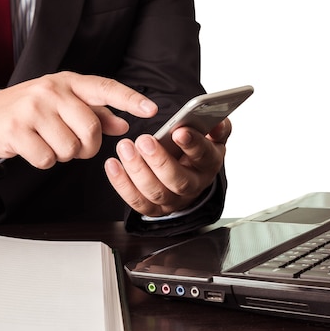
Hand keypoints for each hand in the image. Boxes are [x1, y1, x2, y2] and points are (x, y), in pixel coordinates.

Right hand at [0, 71, 157, 168]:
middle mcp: (51, 90)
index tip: (151, 109)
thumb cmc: (29, 109)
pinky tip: (34, 149)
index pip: (104, 87)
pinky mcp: (16, 130)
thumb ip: (94, 113)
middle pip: (90, 129)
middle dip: (87, 147)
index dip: (129, 100)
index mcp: (66, 81)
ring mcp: (32, 109)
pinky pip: (48, 159)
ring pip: (70, 148)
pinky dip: (45, 161)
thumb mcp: (62, 104)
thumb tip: (123, 126)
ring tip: (50, 143)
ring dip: (64, 155)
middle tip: (75, 146)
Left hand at [104, 119, 230, 215]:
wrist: (183, 170)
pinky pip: (136, 201)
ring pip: (156, 192)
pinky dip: (122, 183)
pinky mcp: (153, 209)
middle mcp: (193, 185)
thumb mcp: (208, 134)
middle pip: (179, 180)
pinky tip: (112, 164)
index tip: (179, 131)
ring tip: (124, 147)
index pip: (205, 156)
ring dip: (137, 170)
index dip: (193, 145)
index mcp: (209, 163)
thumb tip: (217, 122)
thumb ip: (216, 126)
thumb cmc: (192, 147)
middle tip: (143, 140)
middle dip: (159, 161)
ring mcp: (173, 200)